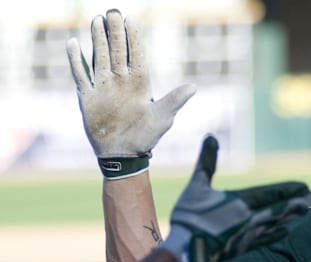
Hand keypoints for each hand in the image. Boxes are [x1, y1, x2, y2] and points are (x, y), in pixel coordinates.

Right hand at [66, 9, 195, 177]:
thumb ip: (175, 100)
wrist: (123, 155)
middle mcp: (121, 80)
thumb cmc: (146, 137)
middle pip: (117, 50)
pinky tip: (73, 43)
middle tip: (113, 12)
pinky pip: (80, 74)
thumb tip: (194, 87)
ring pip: (99, 57)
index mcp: (140, 83)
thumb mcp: (164, 117)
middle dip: (115, 32)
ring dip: (97, 39)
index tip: (132, 19)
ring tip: (96, 20)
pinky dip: (75, 60)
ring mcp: (104, 87)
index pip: (136, 54)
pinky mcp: (88, 97)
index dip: (134, 38)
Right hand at [160, 135, 310, 261]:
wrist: (183, 252)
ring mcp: (248, 235)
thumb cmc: (188, 217)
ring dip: (294, 216)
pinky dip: (277, 235)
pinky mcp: (243, 249)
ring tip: (309, 211)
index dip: (289, 189)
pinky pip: (265, 241)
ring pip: (277, 223)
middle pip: (281, 208)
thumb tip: (210, 136)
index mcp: (240, 202)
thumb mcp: (197, 185)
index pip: (271, 193)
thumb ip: (207, 161)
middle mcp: (249, 218)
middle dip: (300, 202)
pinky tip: (287, 232)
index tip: (305, 186)